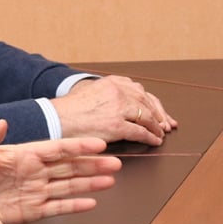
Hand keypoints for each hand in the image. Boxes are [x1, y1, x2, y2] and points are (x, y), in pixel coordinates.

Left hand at [0, 121, 120, 223]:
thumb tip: (0, 123)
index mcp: (26, 154)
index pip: (58, 148)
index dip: (79, 146)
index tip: (99, 144)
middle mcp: (36, 172)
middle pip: (70, 167)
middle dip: (93, 164)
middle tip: (115, 163)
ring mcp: (36, 191)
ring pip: (69, 186)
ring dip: (90, 183)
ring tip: (110, 180)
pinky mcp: (32, 210)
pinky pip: (57, 207)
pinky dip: (75, 205)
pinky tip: (91, 203)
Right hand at [52, 75, 177, 144]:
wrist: (56, 119)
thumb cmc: (69, 110)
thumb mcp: (91, 92)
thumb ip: (108, 94)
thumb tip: (124, 104)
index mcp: (112, 82)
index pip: (140, 91)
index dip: (152, 103)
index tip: (159, 112)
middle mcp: (117, 92)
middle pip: (147, 102)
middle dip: (159, 115)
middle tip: (166, 124)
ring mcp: (118, 108)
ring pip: (146, 116)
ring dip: (157, 127)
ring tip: (161, 134)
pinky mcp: (116, 125)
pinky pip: (140, 131)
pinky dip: (150, 137)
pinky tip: (154, 141)